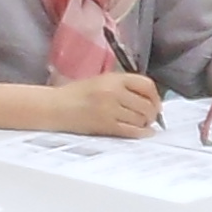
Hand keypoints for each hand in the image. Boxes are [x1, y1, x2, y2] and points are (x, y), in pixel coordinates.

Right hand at [44, 70, 162, 136]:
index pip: (146, 85)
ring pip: (140, 119)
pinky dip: (141, 133)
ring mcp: (109, 109)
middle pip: (146, 104)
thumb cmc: (76, 94)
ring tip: (142, 125)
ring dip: (145, 124)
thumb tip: (147, 99)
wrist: (55, 107)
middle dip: (152, 114)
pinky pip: (131, 130)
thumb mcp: (100, 81)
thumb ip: (123, 86)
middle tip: (150, 118)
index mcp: (113, 78)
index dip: (155, 96)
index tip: (156, 103)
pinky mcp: (105, 125)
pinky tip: (144, 133)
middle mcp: (113, 92)